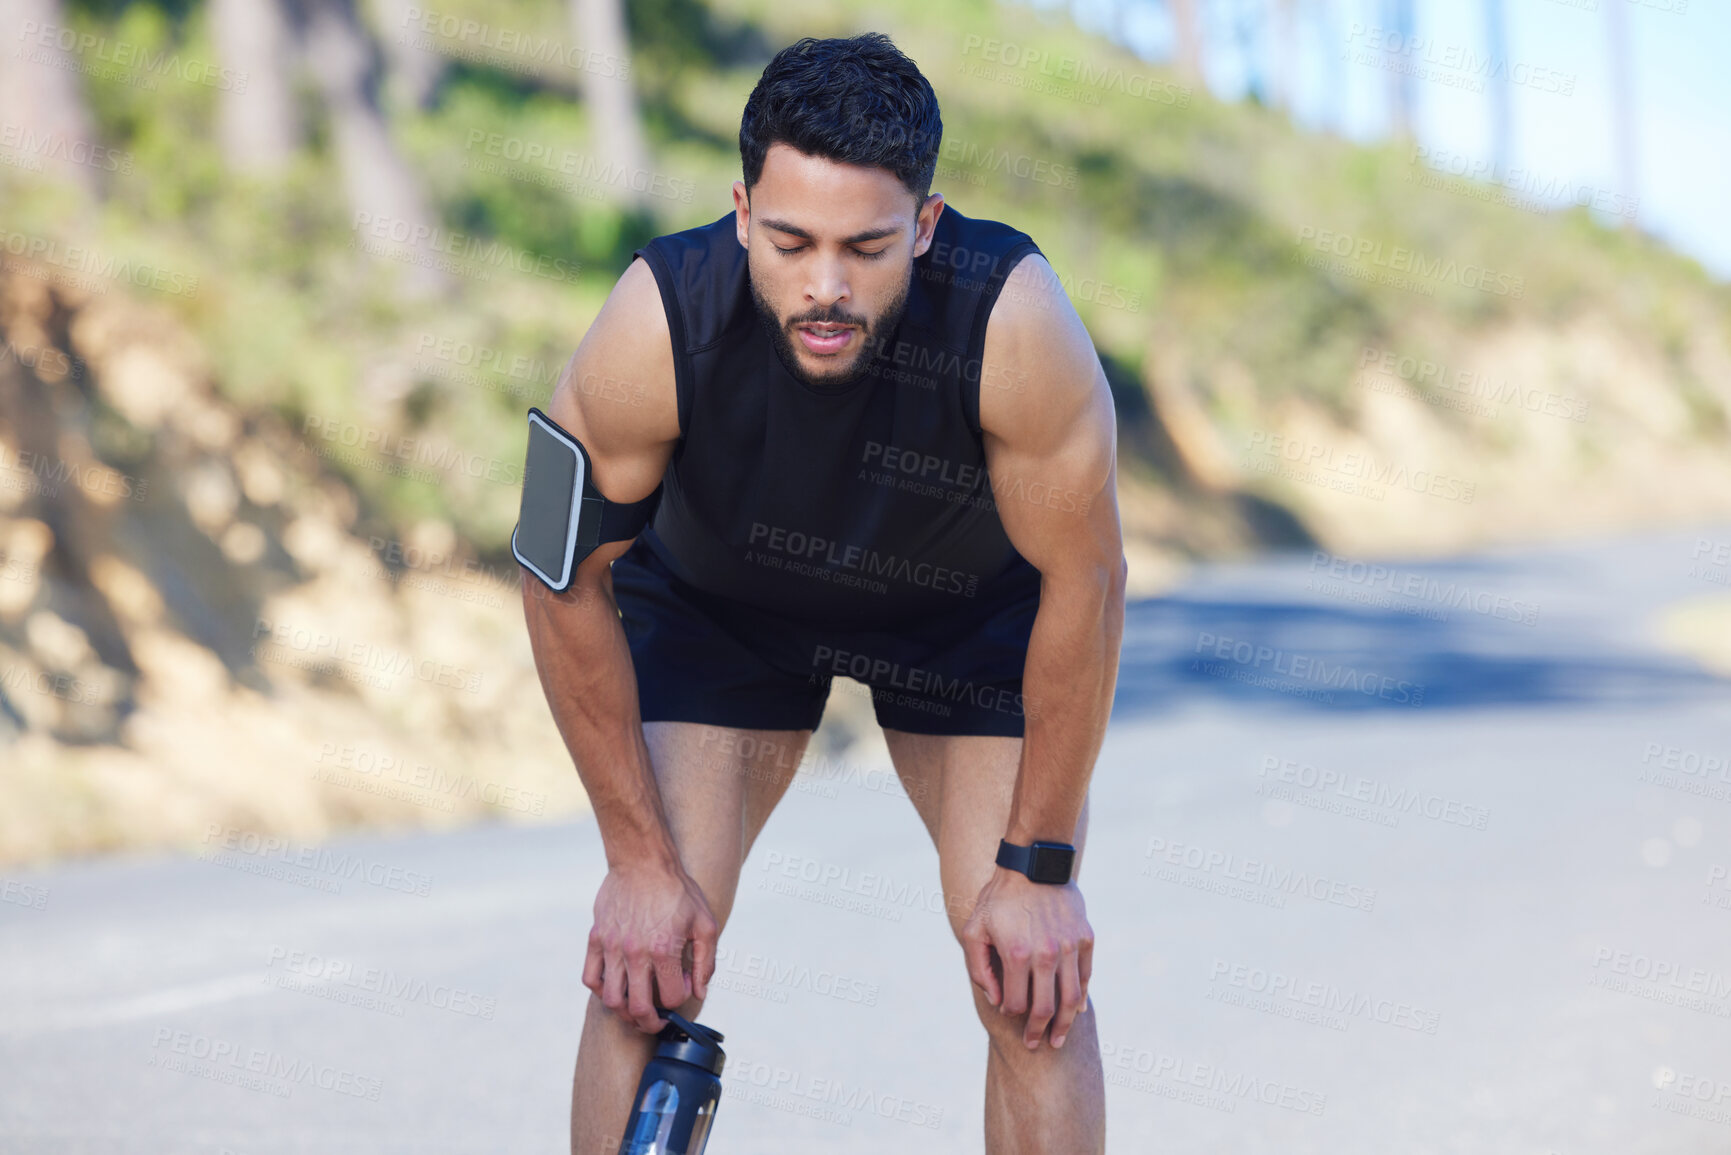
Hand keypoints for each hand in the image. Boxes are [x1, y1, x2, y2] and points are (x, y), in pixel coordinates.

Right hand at [582, 858, 718, 1032]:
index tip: (683, 989)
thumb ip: (705, 961)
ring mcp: (611, 947)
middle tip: (657, 1021)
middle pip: (638, 1009)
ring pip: (611, 999)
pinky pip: (590, 978)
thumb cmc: (677, 890)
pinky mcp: (596, 939)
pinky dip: (601, 990)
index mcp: (664, 949)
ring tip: (636, 1008)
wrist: (642, 860)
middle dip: (651, 1023)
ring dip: (625, 1012)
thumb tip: (699, 992)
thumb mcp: (704, 922)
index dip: (681, 1001)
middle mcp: (635, 952)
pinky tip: (616, 986)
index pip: (671, 998)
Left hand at [961, 867, 1092, 1050]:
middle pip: (1046, 1008)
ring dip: (1065, 1024)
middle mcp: (1047, 954)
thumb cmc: (999, 898)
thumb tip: (995, 1000)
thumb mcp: (975, 929)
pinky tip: (1076, 1011)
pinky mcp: (1085, 938)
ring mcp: (1070, 947)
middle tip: (1037, 1045)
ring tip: (1059, 1038)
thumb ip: (979, 968)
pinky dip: (1082, 997)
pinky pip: (1086, 976)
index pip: (1017, 1003)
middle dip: (1040, 1032)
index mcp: (1017, 954)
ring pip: (1072, 999)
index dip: (1011, 1014)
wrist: (1034, 863)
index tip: (1009, 1013)